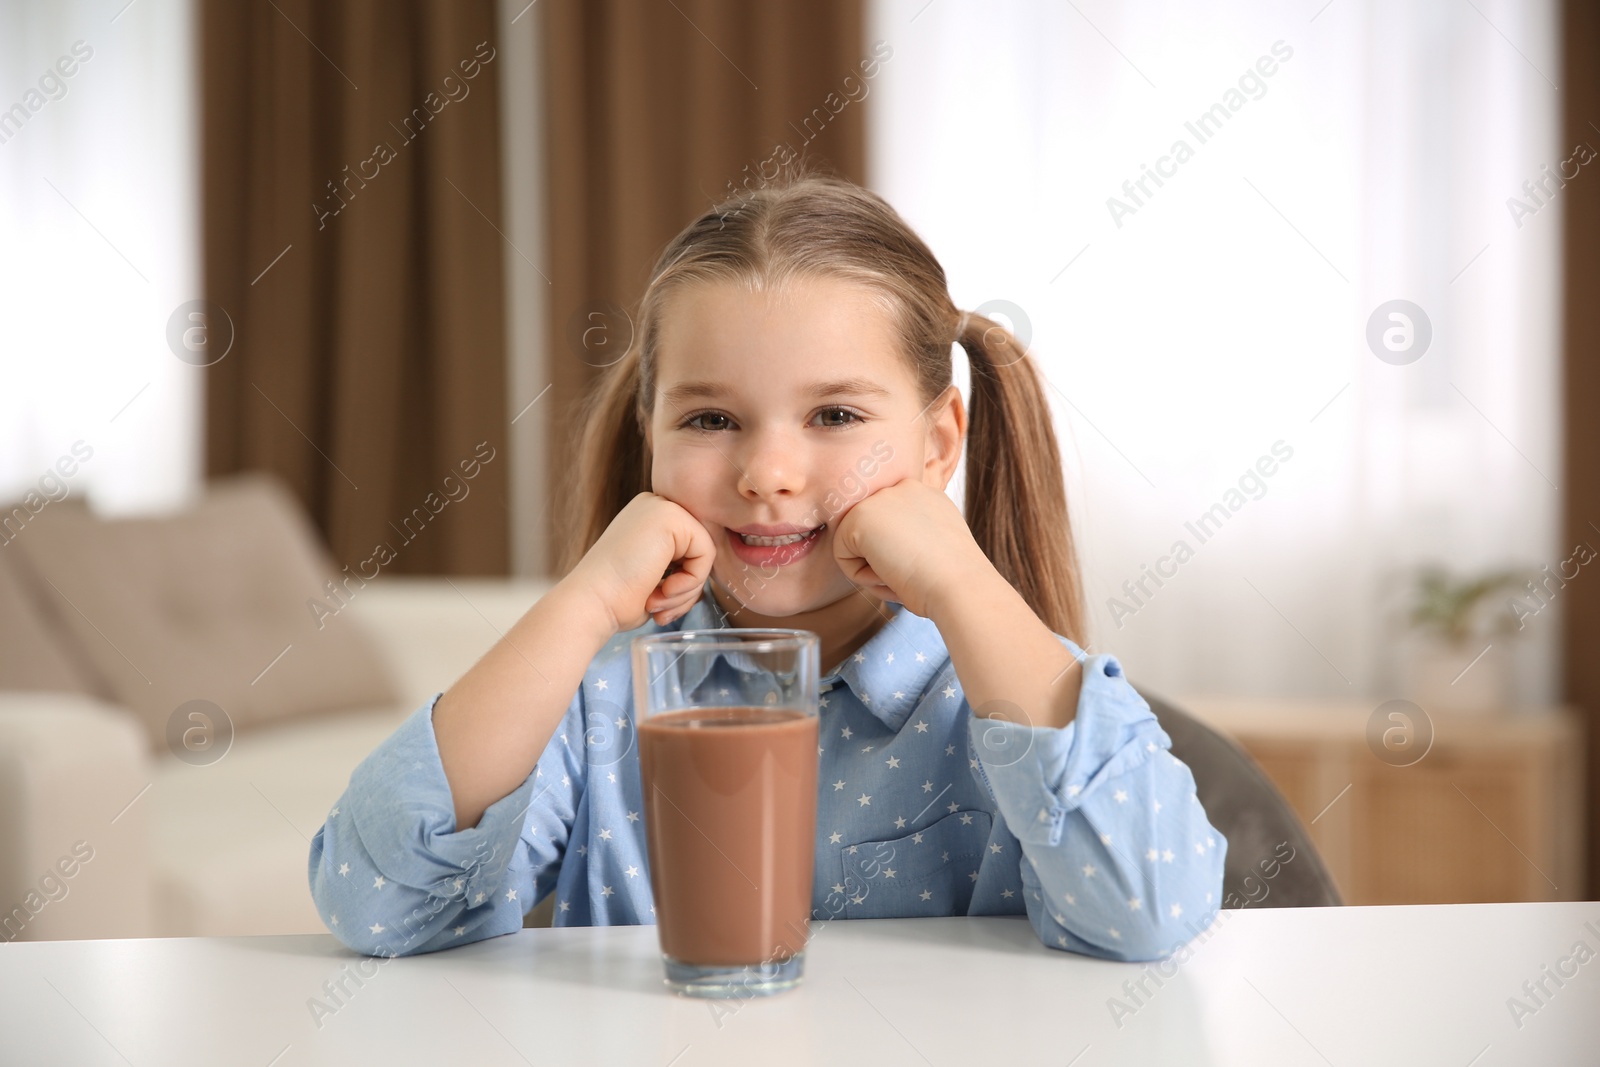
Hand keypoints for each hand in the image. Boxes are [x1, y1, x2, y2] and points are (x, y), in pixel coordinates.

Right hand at [564, 492, 716, 631]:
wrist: (591, 601)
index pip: (689, 549)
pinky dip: (690, 582)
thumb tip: (702, 574)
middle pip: (699, 550)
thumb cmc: (615, 599)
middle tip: (660, 608)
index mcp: (647, 518)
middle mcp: (654, 506)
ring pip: (705, 554)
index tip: (656, 604)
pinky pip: (706, 554)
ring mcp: (662, 508)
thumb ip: (677, 566)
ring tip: (658, 602)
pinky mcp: (672, 517)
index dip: (681, 583)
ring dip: (686, 590)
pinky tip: (662, 590)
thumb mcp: (652, 576)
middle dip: (687, 588)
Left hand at [830, 478, 988, 619]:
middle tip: (914, 574)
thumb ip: (912, 536)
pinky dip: (862, 577)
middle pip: (871, 535)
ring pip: (854, 546)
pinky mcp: (858, 517)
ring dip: (874, 571)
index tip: (924, 569)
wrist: (959, 584)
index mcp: (924, 494)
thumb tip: (883, 551)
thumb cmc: (953, 579)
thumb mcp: (937, 545)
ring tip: (904, 575)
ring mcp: (879, 498)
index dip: (901, 555)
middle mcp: (902, 487)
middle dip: (885, 562)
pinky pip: (842, 557)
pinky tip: (890, 574)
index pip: (891, 527)